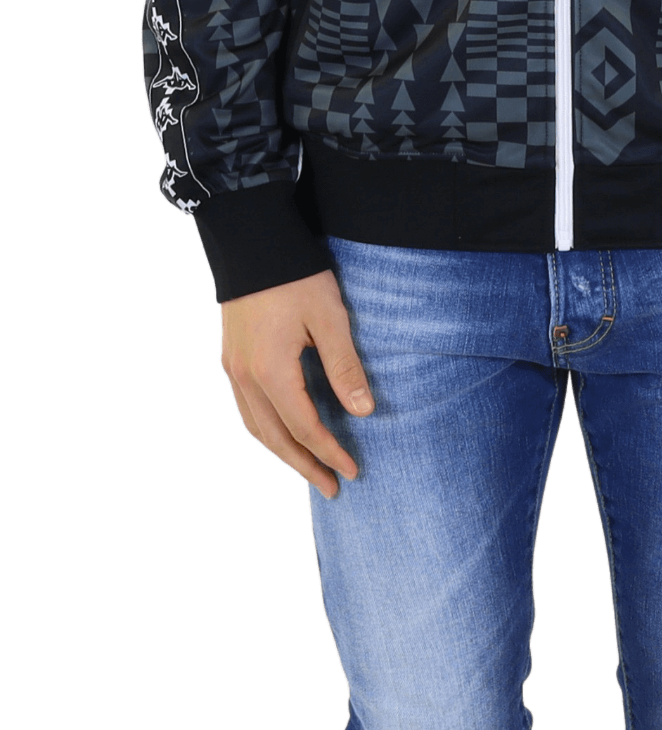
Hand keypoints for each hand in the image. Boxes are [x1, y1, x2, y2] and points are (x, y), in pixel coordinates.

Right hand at [219, 268, 374, 499]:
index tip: (353, 471)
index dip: (329, 453)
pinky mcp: (230, 357)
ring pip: (256, 427)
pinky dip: (266, 430)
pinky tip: (281, 433)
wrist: (251, 241)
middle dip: (305, 466)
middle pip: (275, 438)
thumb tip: (363, 412)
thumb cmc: (295, 276)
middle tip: (332, 488)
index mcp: (271, 372)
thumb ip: (344, 367)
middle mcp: (245, 377)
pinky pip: (246, 409)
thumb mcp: (329, 318)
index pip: (304, 428)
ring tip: (309, 469)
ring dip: (282, 453)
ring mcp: (232, 368)